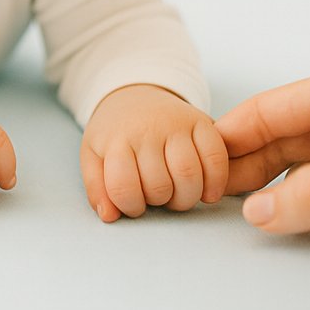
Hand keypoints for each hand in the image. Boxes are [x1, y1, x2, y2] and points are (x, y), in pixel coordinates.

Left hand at [80, 84, 227, 221]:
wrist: (134, 94)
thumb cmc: (114, 132)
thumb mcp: (93, 155)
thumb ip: (96, 187)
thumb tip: (109, 215)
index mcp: (116, 141)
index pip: (123, 187)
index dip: (130, 206)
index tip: (135, 202)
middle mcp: (147, 130)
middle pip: (159, 187)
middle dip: (160, 203)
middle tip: (158, 196)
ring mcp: (177, 124)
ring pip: (188, 175)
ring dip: (186, 197)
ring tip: (180, 193)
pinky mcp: (202, 121)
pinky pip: (216, 157)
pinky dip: (216, 181)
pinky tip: (207, 191)